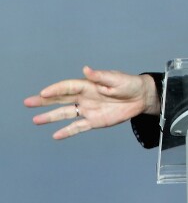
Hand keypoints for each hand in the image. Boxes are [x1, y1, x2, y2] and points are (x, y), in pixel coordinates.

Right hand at [24, 66, 159, 139]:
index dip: (55, 89)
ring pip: (66, 113)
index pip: (68, 87)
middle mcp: (84, 97)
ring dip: (51, 117)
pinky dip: (67, 131)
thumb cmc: (129, 84)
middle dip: (44, 101)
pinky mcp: (94, 121)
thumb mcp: (116, 79)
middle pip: (61, 99)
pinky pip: (78, 127)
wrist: (141, 98)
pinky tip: (55, 135)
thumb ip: (101, 76)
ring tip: (35, 120)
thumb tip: (86, 69)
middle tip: (28, 102)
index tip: (43, 92)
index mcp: (88, 85)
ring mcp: (88, 110)